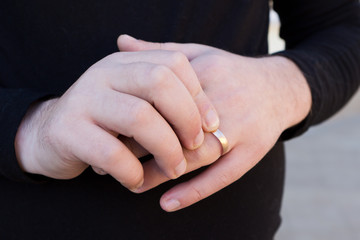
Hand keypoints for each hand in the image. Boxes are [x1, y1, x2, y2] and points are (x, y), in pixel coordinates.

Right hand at [15, 50, 219, 190]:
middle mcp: (103, 73)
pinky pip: (112, 153)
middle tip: (195, 145)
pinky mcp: (68, 131)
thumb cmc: (106, 120)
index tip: (211, 125)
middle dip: (186, 117)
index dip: (198, 95)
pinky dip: (133, 171)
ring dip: (166, 150)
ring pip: (139, 118)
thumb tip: (211, 116)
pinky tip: (137, 179)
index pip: (172, 63)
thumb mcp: (133, 99)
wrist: (50, 134)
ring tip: (174, 169)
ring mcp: (83, 100)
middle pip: (159, 82)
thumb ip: (166, 98)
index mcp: (124, 62)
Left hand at [117, 35, 311, 209]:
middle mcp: (223, 102)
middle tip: (113, 158)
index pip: (162, 98)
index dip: (132, 115)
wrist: (278, 87)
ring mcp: (241, 129)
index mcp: (205, 74)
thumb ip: (161, 51)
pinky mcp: (252, 152)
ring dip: (161, 173)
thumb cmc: (230, 71)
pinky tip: (168, 202)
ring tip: (132, 181)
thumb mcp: (198, 52)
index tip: (108, 127)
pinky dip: (194, 191)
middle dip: (141, 146)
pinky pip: (223, 176)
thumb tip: (121, 42)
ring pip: (195, 156)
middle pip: (176, 129)